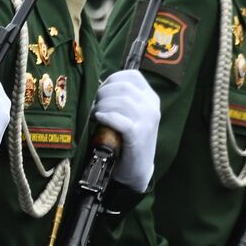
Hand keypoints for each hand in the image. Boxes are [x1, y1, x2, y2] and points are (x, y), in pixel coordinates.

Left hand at [92, 70, 159, 192]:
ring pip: (121, 101)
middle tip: (94, 105)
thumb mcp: (129, 114)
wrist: (137, 169)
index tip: (101, 91)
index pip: (132, 76)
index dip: (112, 80)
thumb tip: (96, 86)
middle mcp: (152, 107)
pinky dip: (106, 117)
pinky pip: (120, 119)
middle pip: (123, 87)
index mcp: (151, 98)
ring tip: (94, 114)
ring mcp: (147, 121)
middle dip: (103, 93)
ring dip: (102, 106)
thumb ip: (120, 99)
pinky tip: (98, 119)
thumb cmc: (127, 139)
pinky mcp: (138, 136)